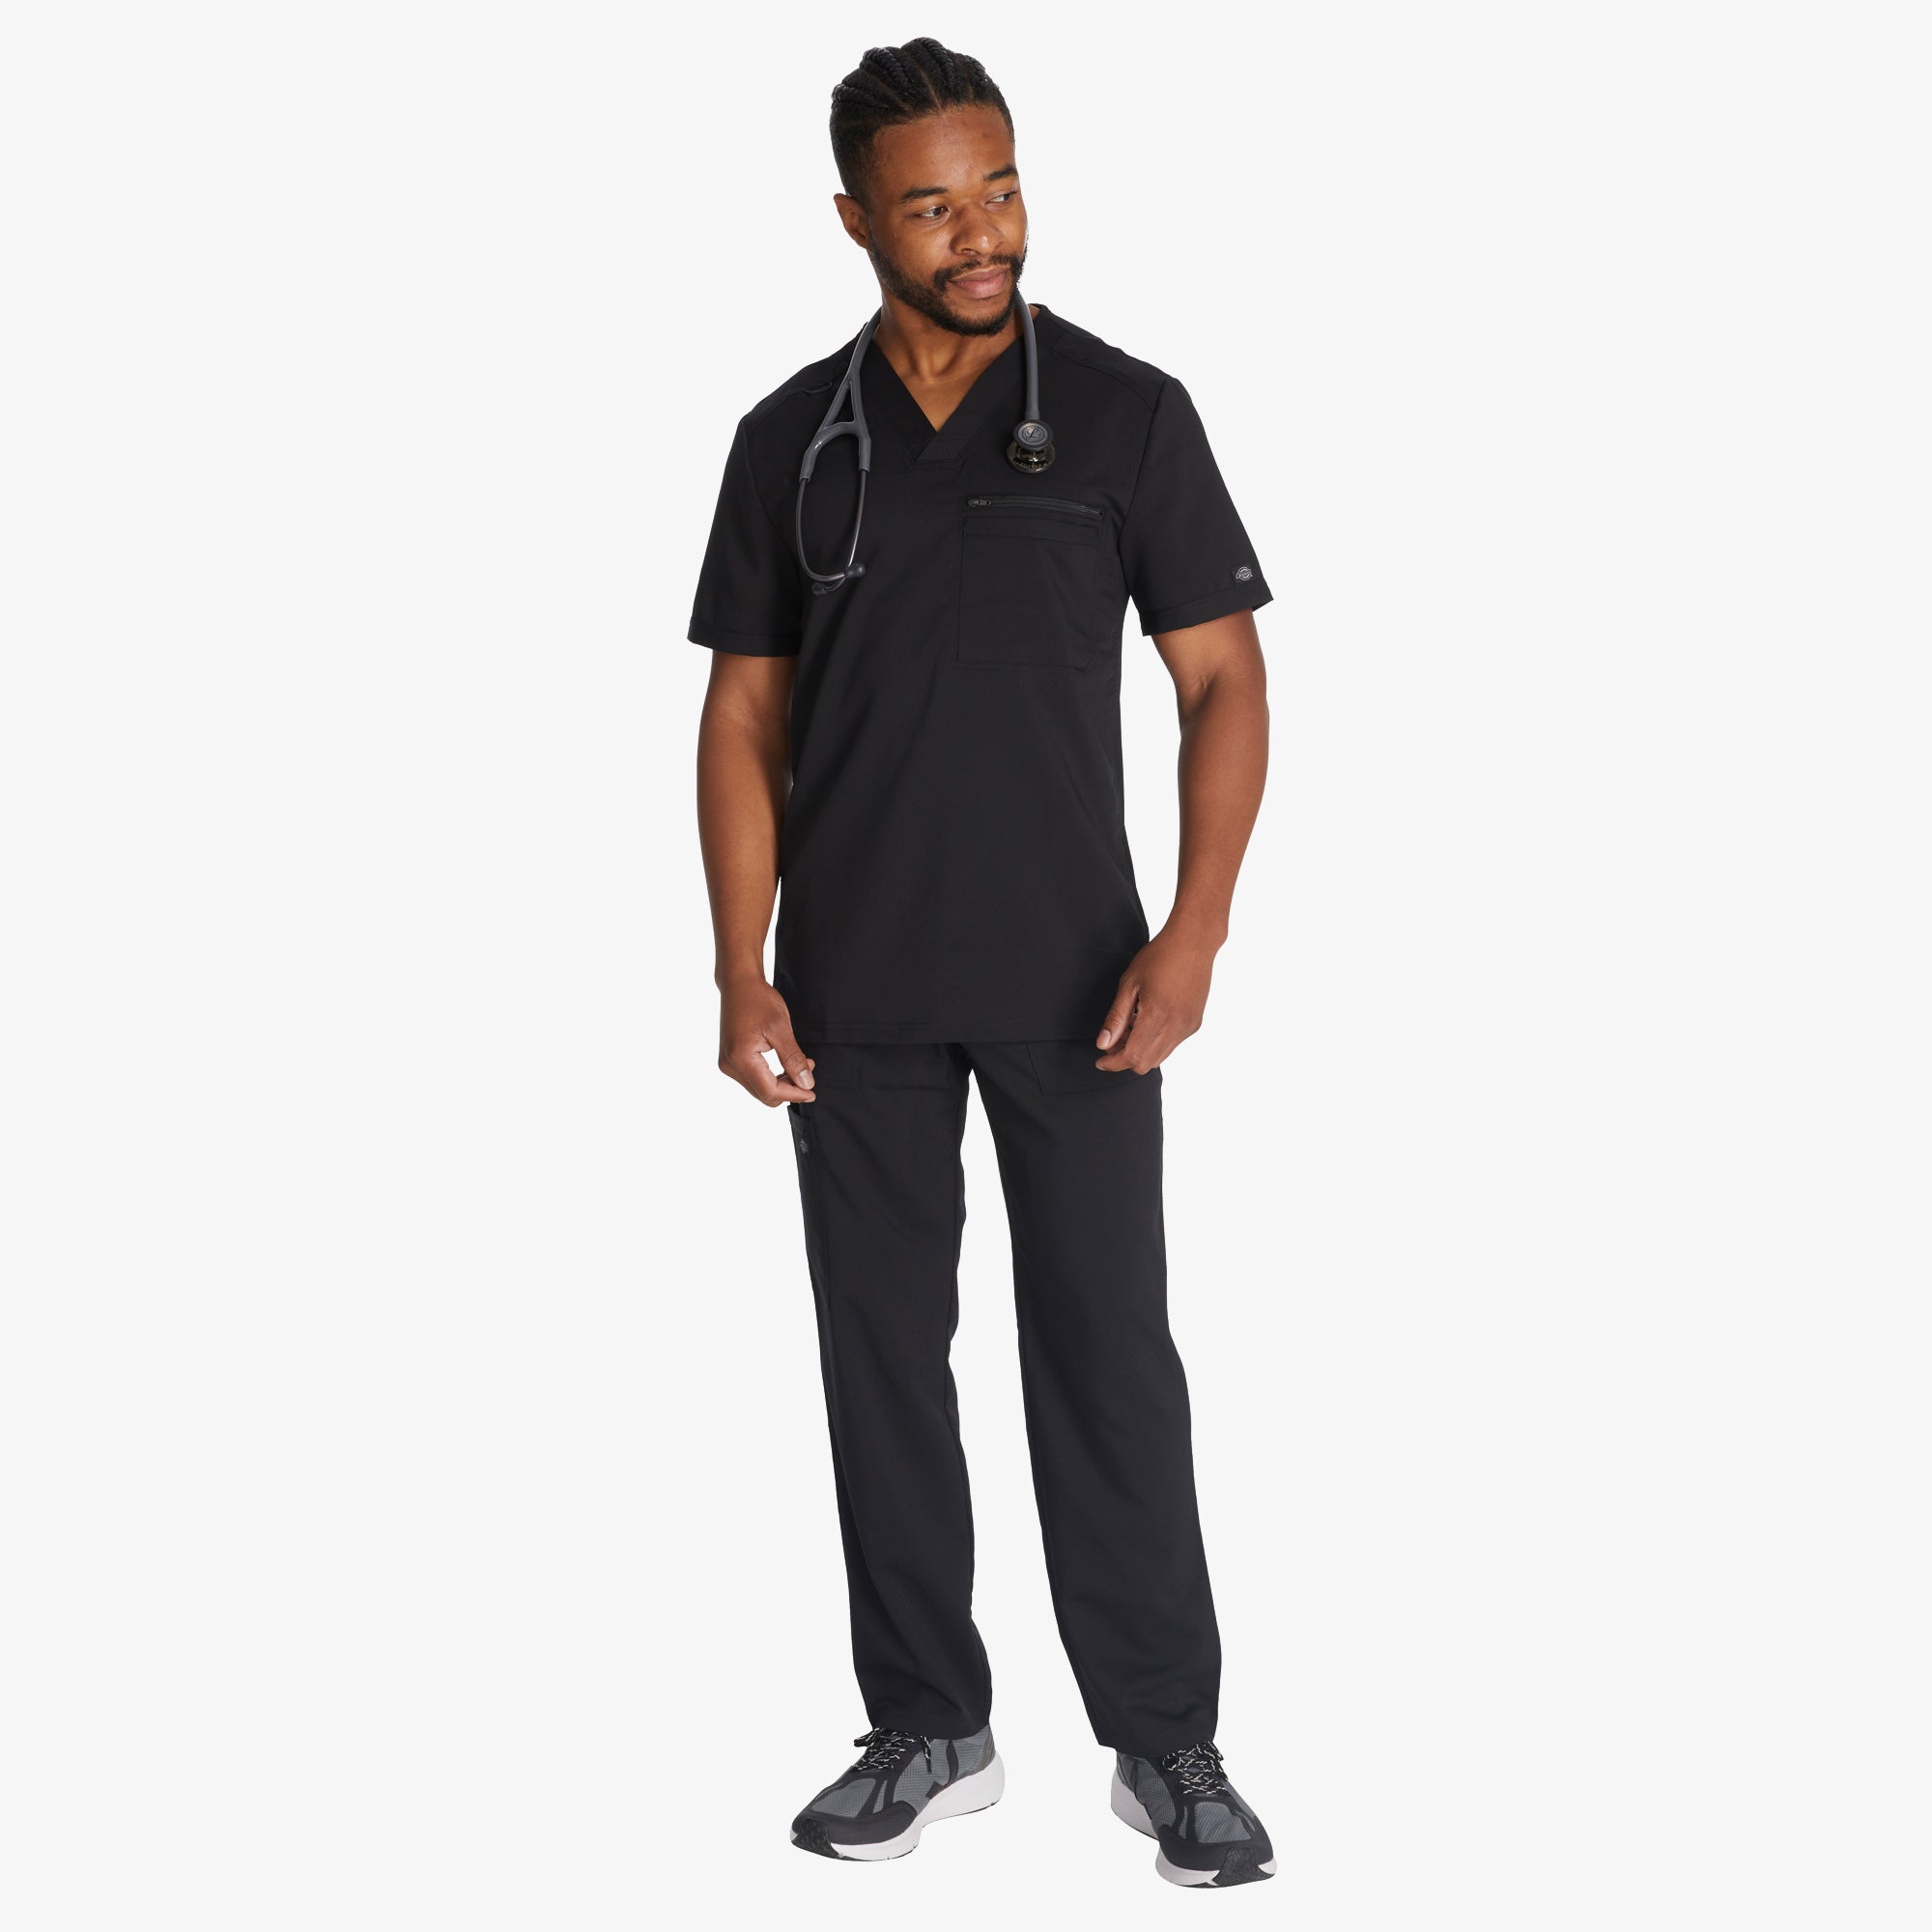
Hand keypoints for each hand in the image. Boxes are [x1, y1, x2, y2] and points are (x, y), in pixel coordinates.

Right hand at [717, 977, 816, 1105]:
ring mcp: (727, 1063)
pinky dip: (770, 1077)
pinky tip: (785, 1064)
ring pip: (759, 1089)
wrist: (739, 983)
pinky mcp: (730, 1060)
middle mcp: (730, 1065)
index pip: (770, 1091)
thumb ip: (793, 1059)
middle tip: (809, 1073)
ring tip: (801, 1066)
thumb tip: (806, 1084)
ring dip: (781, 1083)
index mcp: (741, 1058)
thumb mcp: (781, 1028)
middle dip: (789, 1089)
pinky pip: (753, 1078)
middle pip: (764, 1094)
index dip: (794, 1094)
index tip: (812, 1092)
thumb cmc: (758, 1000)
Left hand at [1094, 927, 1217, 1073]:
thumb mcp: (1129, 984)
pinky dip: (1155, 1042)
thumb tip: (1103, 1044)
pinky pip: (1171, 1045)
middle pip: (1145, 1064)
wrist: (1193, 942)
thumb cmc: (1159, 956)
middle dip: (1124, 1058)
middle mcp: (1176, 1026)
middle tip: (1112, 1040)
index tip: (1100, 1060)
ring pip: (1159, 1057)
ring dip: (1140, 1051)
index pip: (1132, 1057)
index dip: (1113, 1063)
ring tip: (1130, 1027)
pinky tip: (1147, 1021)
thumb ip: (1116, 1017)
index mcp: (1157, 1016)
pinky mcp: (1194, 1023)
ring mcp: (1188, 1026)